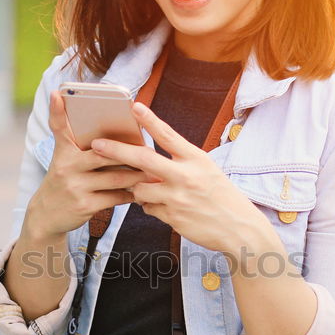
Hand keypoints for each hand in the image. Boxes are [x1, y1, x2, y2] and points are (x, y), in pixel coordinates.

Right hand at [24, 90, 148, 239]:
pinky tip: (139, 192)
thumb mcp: (64, 160)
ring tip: (153, 173)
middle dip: (129, 153)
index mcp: (63, 152)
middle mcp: (67, 167)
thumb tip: (111, 136)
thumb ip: (80, 144)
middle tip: (150, 151)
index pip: (59, 127)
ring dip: (136, 176)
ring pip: (115, 177)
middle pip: (103, 153)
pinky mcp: (85, 205)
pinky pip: (115, 197)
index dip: (57, 110)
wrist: (46, 215)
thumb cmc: (64, 182)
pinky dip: (130, 194)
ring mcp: (76, 187)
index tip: (57, 93)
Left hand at [90, 101, 267, 253]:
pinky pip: (148, 208)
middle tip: (96, 145)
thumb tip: (148, 165)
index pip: (168, 134)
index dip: (149, 120)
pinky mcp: (172, 217)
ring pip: (140, 188)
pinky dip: (151, 206)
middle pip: (143, 159)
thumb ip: (179, 164)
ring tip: (152, 190)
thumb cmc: (221, 196)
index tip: (133, 106)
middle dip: (116, 150)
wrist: (239, 229)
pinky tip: (166, 207)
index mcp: (196, 159)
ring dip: (138, 188)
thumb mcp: (206, 171)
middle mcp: (186, 176)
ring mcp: (178, 198)